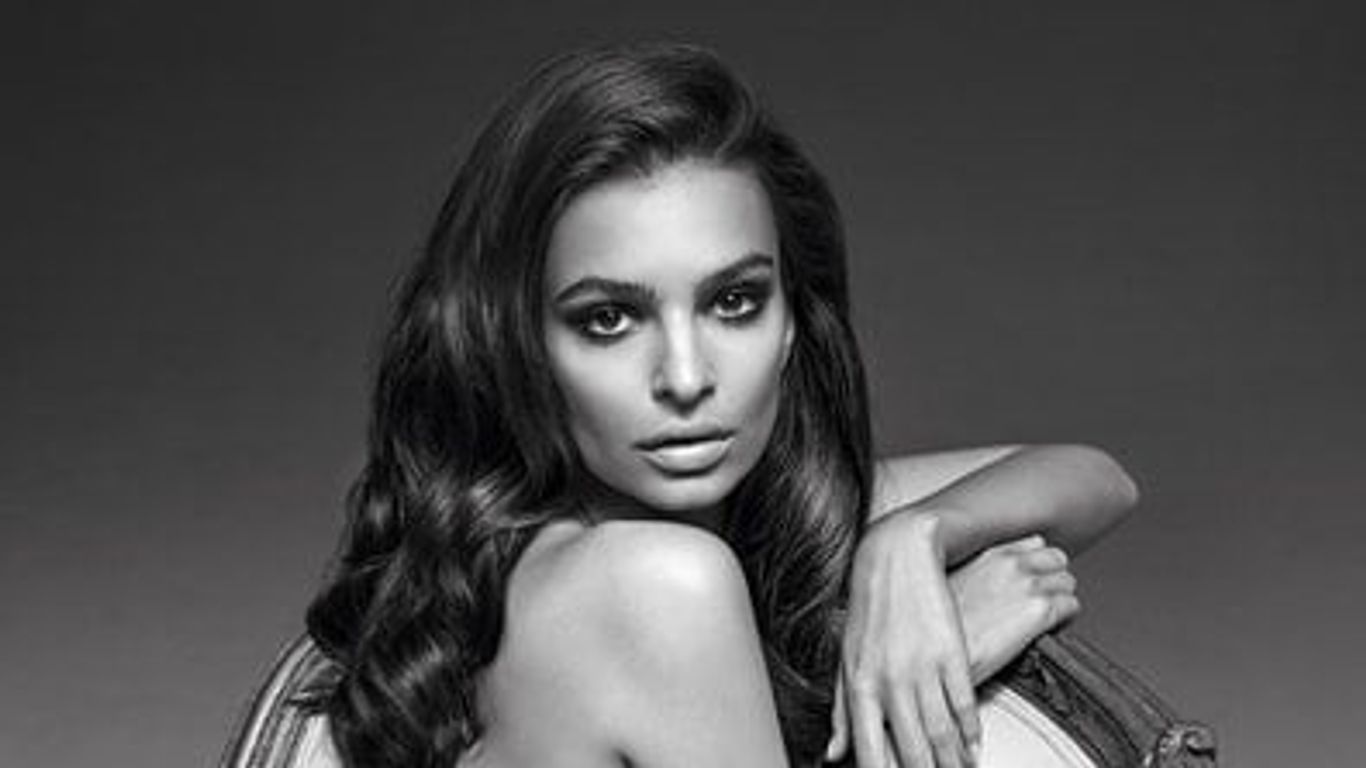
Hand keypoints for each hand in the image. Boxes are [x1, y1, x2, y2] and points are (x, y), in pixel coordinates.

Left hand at [828, 512, 979, 767]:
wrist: (896, 556)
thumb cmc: (869, 612)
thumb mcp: (848, 659)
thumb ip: (843, 711)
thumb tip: (832, 755)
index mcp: (859, 685)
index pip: (870, 751)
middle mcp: (890, 680)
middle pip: (913, 750)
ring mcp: (922, 667)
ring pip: (942, 733)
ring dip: (952, 763)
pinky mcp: (951, 652)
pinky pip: (963, 703)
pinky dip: (970, 732)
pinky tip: (972, 748)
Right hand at [949, 535, 1080, 684]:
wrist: (937, 658)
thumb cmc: (938, 631)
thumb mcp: (948, 588)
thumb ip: (974, 577)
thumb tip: (987, 588)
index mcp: (988, 554)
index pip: (1033, 544)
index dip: (1035, 565)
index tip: (1027, 583)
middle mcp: (1011, 563)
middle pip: (1056, 559)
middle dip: (1052, 579)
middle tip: (1038, 603)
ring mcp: (1028, 584)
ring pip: (1068, 583)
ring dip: (1060, 601)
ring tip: (1041, 622)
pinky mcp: (1042, 611)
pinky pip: (1073, 607)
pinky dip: (1065, 621)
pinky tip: (1044, 634)